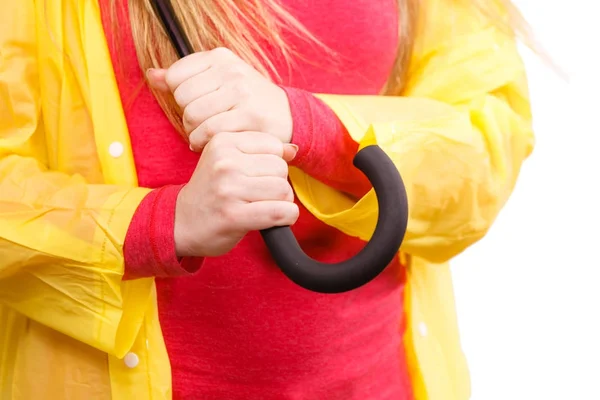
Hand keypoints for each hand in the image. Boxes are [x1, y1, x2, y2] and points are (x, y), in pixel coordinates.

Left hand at [147, 48, 292, 149]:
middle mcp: (231, 70)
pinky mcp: (250, 115)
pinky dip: (203, 142)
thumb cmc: (247, 101)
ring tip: (204, 136)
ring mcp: (242, 91)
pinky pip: (211, 131)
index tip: (195, 106)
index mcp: (220, 57)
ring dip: (193, 133)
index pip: (175, 77)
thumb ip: (184, 78)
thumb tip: (152, 75)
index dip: (180, 97)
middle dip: (186, 117)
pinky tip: (209, 144)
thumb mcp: (217, 82)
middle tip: (199, 125)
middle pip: (182, 98)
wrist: (287, 116)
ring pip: (194, 115)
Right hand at [174, 131, 298, 257]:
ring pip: (283, 190)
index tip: (258, 176)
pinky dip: (286, 217)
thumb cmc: (211, 191)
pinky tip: (277, 219)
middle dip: (278, 184)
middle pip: (280, 168)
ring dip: (282, 202)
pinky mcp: (234, 215)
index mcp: (223, 141)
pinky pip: (279, 212)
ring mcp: (228, 189)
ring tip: (264, 206)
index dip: (273, 164)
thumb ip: (260, 152)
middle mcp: (225, 162)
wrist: (181, 222)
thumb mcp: (229, 161)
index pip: (274, 145)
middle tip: (260, 195)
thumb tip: (293, 150)